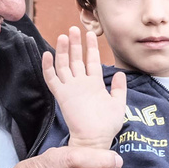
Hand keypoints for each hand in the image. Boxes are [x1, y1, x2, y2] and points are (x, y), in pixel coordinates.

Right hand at [42, 26, 125, 148]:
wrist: (95, 139)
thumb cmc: (107, 125)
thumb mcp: (118, 104)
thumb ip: (119, 88)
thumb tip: (121, 74)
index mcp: (94, 84)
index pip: (91, 61)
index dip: (91, 47)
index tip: (90, 33)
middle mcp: (81, 84)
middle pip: (76, 59)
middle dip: (75, 43)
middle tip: (73, 28)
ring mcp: (70, 88)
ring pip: (64, 65)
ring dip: (63, 50)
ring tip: (63, 35)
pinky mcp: (62, 95)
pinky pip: (52, 79)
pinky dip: (48, 67)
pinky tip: (47, 54)